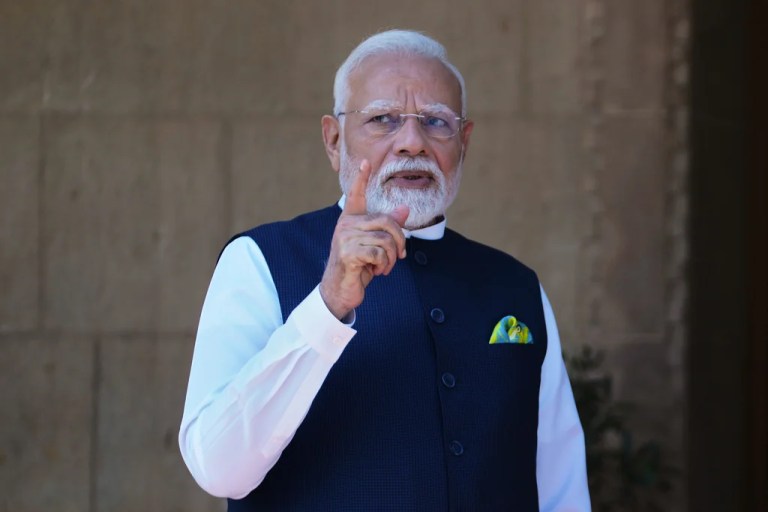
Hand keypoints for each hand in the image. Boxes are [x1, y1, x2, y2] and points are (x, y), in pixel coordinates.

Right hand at [319, 160, 408, 319]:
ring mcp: (345, 238)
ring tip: (383, 267)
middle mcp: (346, 224)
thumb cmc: (359, 266)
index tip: (367, 162)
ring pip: (385, 240)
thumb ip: (388, 228)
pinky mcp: (348, 253)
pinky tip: (375, 271)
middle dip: (400, 241)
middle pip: (387, 222)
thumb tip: (404, 209)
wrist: (340, 290)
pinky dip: (383, 266)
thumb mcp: (376, 246)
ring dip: (391, 259)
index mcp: (351, 220)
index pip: (356, 195)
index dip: (361, 179)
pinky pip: (379, 254)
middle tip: (399, 257)